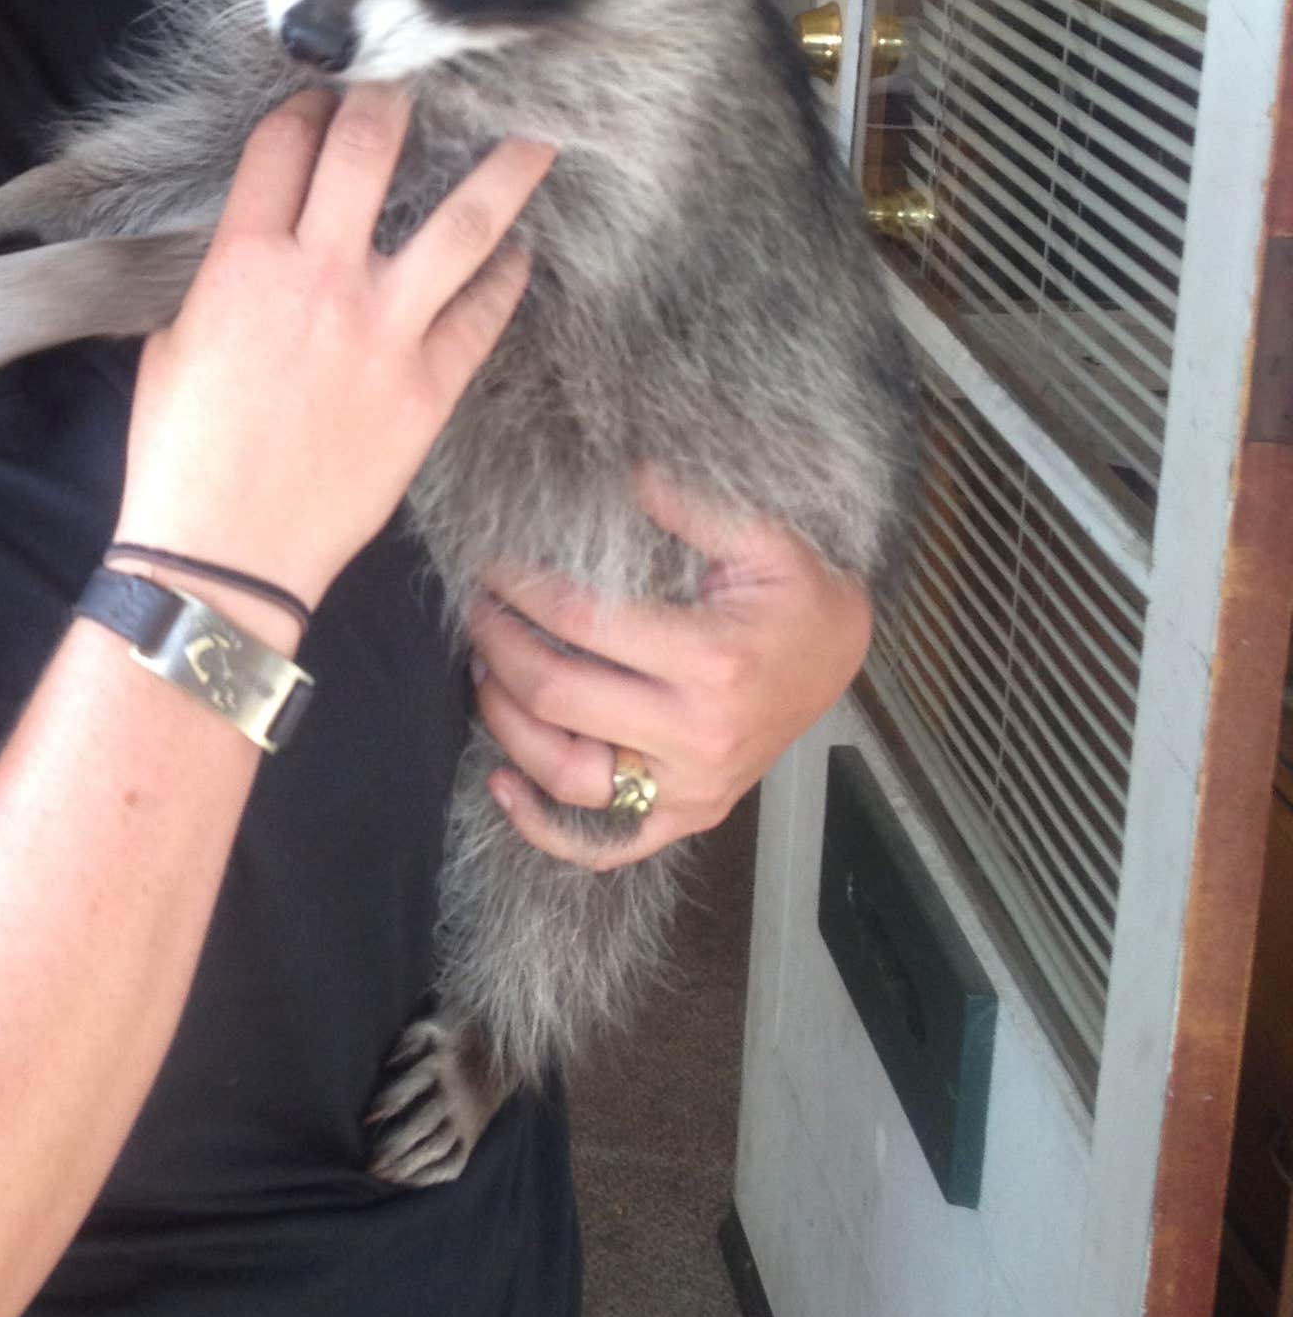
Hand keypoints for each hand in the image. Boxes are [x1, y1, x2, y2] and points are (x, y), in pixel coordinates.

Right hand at [114, 89, 551, 610]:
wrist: (221, 550)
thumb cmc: (180, 450)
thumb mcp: (173, 339)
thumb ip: (221, 275)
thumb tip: (254, 243)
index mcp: (242, 261)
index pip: (282, 145)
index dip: (307, 106)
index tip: (328, 93)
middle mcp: (318, 277)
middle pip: (369, 150)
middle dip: (398, 96)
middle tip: (427, 70)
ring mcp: (383, 330)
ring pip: (462, 224)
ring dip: (505, 171)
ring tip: (538, 136)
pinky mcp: (428, 387)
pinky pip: (483, 313)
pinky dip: (505, 277)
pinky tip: (519, 254)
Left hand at [469, 467, 871, 868]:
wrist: (840, 657)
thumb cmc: (797, 595)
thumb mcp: (762, 537)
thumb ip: (690, 505)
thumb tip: (624, 472)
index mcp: (714, 660)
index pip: (584, 623)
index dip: (523, 590)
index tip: (492, 564)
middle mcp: (700, 735)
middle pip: (561, 698)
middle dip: (500, 647)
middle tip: (476, 609)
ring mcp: (693, 788)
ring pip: (569, 775)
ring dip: (506, 723)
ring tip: (482, 672)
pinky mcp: (687, 816)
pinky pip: (606, 844)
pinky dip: (544, 826)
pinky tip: (502, 784)